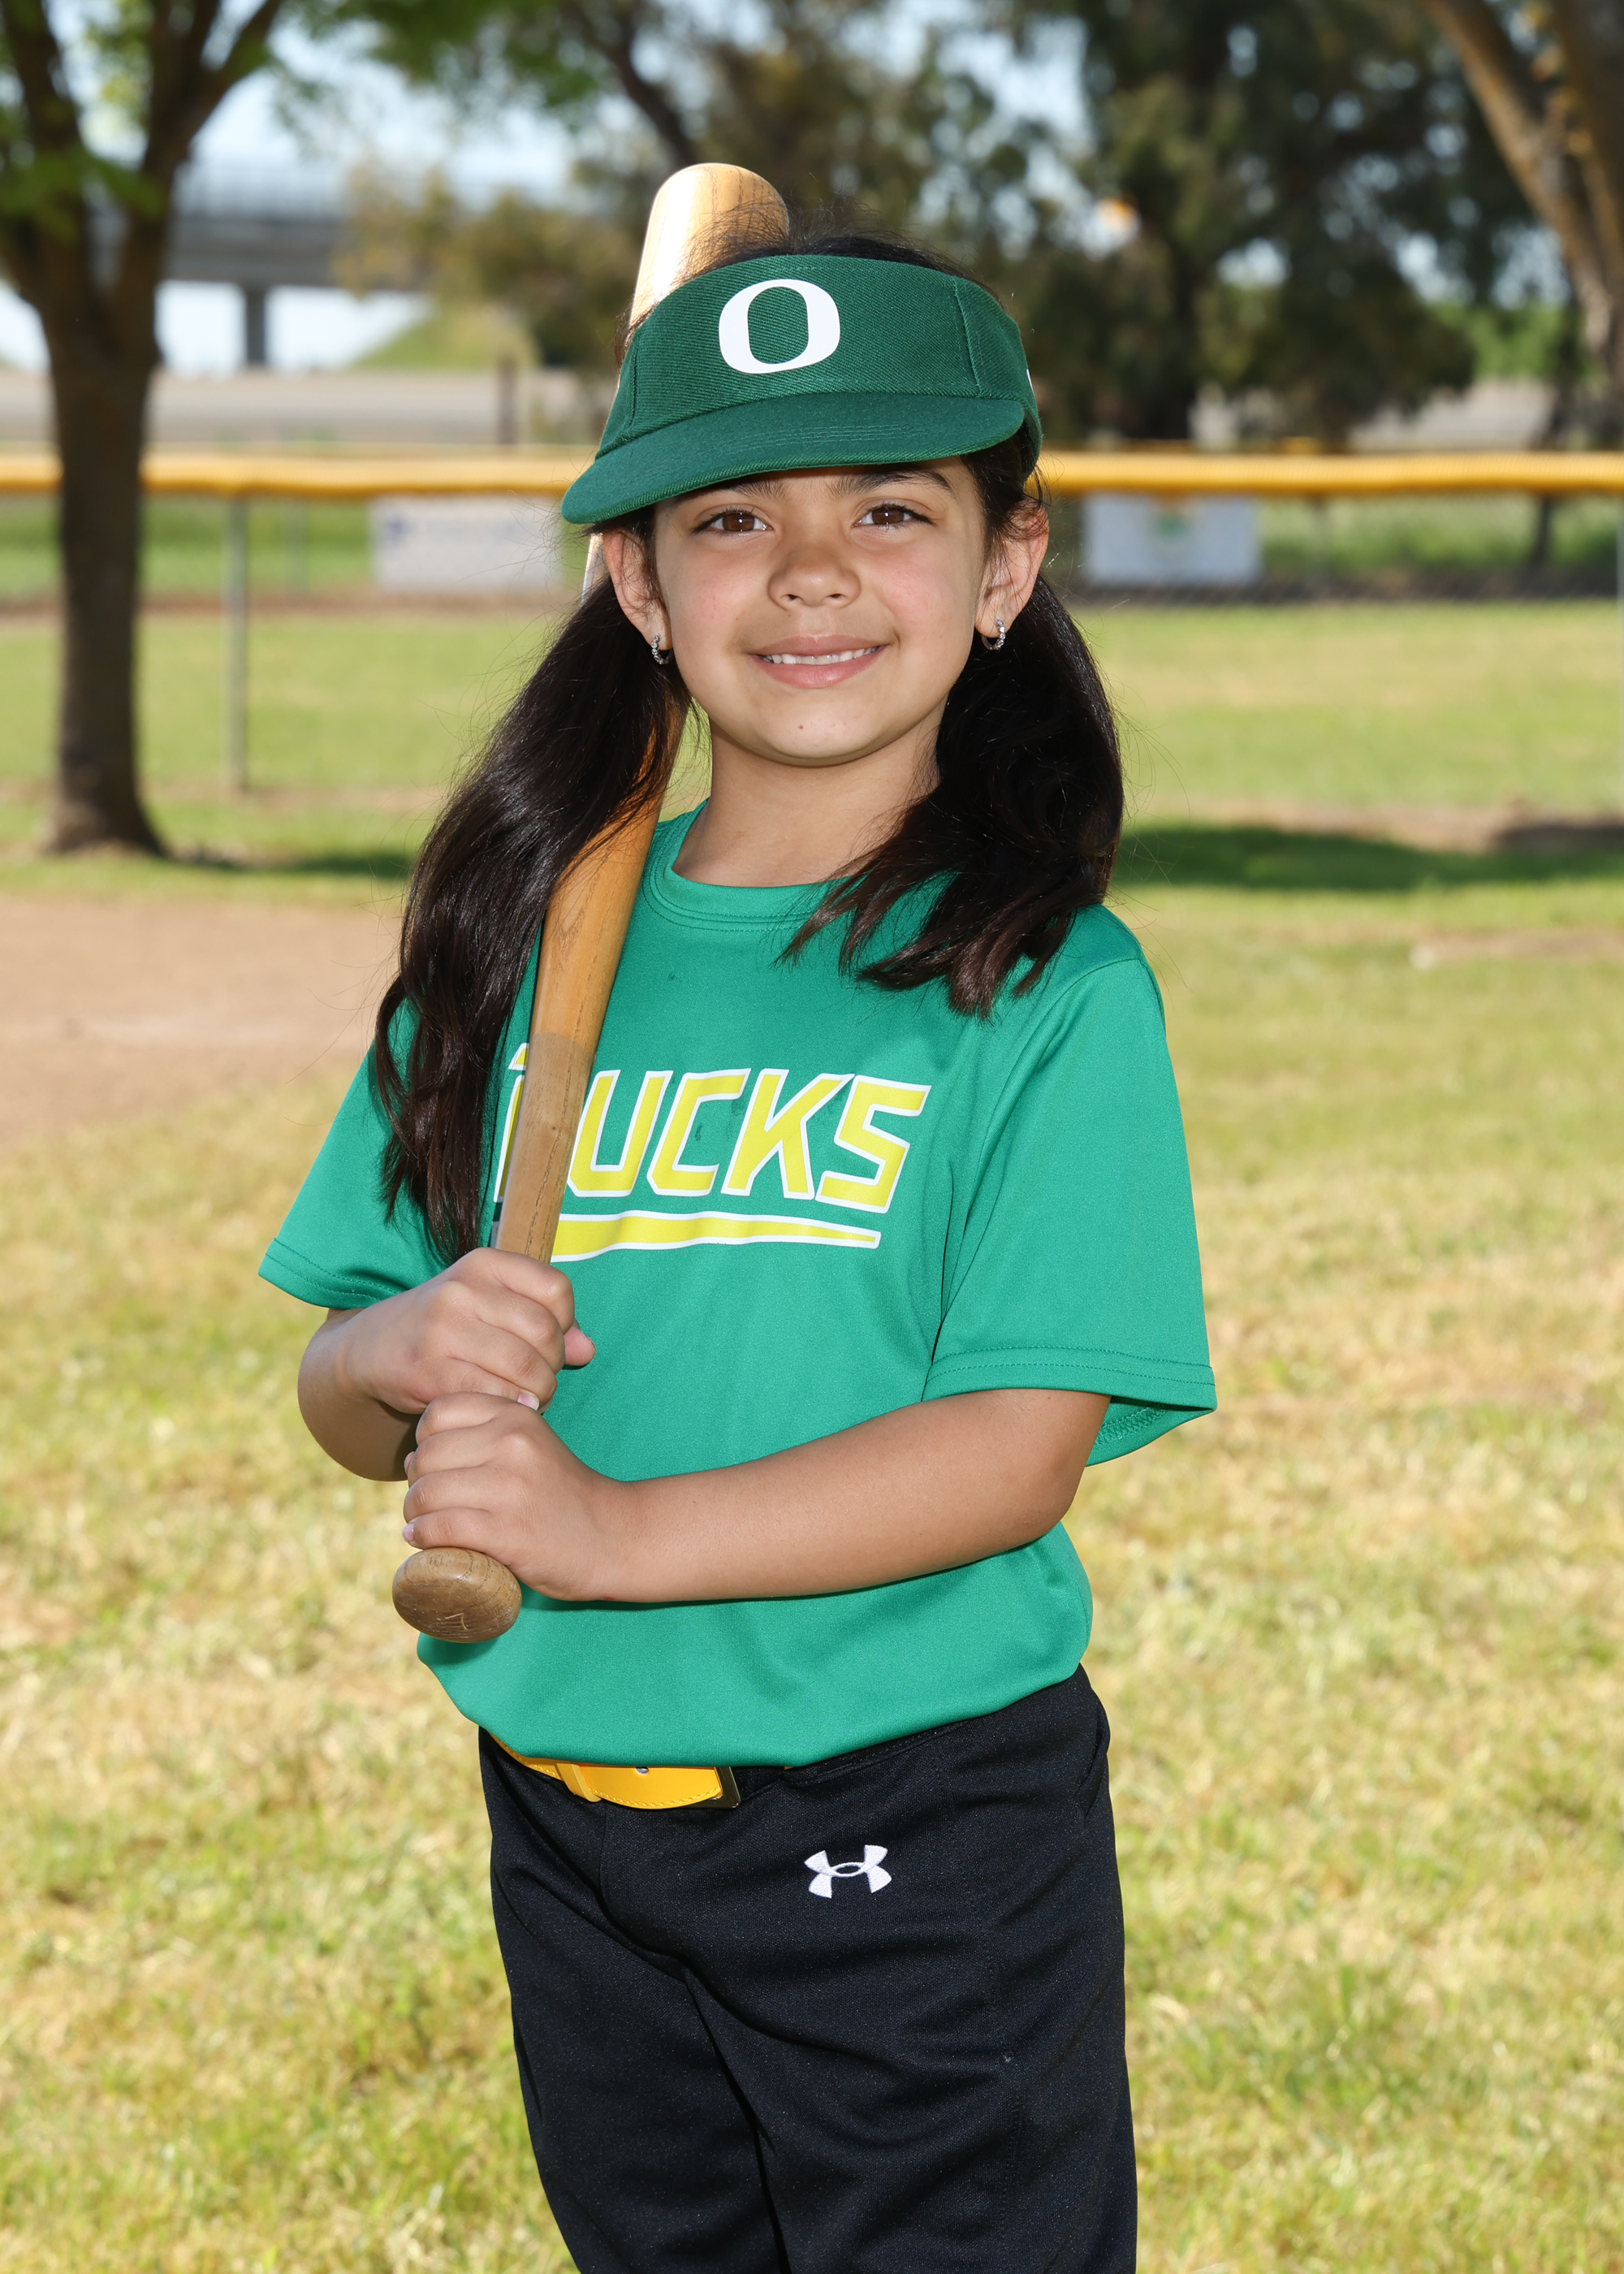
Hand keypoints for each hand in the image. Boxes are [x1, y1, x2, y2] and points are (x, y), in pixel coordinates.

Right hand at [333, 1249, 593, 1419]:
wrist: (372, 1349)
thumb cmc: (446, 1328)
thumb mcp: (490, 1307)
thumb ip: (543, 1321)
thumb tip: (586, 1350)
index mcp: (483, 1263)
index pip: (556, 1289)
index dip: (565, 1323)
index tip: (547, 1343)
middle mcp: (461, 1289)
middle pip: (544, 1332)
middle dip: (552, 1366)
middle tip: (540, 1381)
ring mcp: (441, 1329)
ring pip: (524, 1368)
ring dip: (537, 1393)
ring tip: (527, 1399)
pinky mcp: (426, 1371)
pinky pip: (492, 1394)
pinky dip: (508, 1407)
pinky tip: (503, 1409)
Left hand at [401, 1394, 626, 1601]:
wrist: (610, 1537)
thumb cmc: (560, 1493)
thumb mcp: (530, 1443)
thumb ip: (486, 1432)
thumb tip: (416, 1453)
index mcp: (516, 1415)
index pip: (438, 1412)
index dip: (425, 1440)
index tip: (437, 1466)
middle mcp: (511, 1444)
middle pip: (426, 1455)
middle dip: (417, 1481)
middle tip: (429, 1501)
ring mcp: (509, 1488)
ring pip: (426, 1492)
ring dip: (415, 1513)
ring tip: (422, 1522)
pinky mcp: (506, 1531)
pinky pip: (440, 1527)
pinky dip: (423, 1536)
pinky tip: (424, 1540)